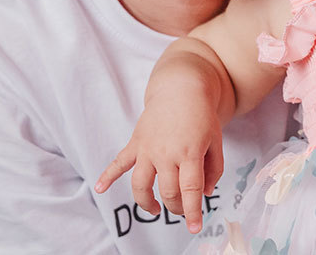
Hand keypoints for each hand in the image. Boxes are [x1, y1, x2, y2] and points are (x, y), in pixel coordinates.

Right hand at [94, 106, 223, 234]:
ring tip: (154, 210)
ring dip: (146, 202)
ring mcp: (148, 148)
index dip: (192, 211)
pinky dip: (107, 175)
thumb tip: (206, 193)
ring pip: (141, 185)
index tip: (195, 227)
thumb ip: (214, 170)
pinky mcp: (136, 143)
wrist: (181, 89)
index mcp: (190, 153)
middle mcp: (167, 153)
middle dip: (176, 207)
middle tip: (181, 209)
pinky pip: (119, 162)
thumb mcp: (216, 141)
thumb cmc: (202, 116)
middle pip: (167, 192)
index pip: (190, 190)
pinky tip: (100, 188)